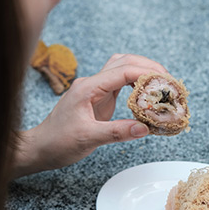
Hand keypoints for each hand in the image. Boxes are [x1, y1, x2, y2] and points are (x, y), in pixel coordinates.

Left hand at [12, 54, 166, 177]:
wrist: (40, 148)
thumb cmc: (57, 142)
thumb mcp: (88, 139)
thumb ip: (117, 132)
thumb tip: (144, 128)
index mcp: (88, 87)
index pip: (122, 71)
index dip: (146, 73)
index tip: (165, 81)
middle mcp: (91, 83)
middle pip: (124, 62)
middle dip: (148, 67)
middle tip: (168, 81)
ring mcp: (94, 89)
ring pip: (121, 68)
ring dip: (141, 71)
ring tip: (160, 83)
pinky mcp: (97, 97)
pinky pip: (119, 83)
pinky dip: (134, 83)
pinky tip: (145, 93)